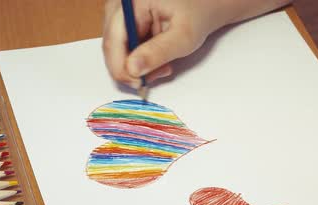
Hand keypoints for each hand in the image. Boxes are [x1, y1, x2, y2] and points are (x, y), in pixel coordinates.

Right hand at [102, 0, 292, 88]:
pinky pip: (123, 50)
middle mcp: (119, 7)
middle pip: (111, 48)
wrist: (205, 6)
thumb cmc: (197, 14)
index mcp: (132, 2)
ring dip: (137, 67)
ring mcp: (119, 16)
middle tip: (155, 76)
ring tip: (162, 66)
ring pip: (116, 52)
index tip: (138, 84)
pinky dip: (139, 61)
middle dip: (132, 69)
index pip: (113, 41)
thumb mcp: (183, 36)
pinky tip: (157, 60)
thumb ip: (157, 53)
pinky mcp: (123, 26)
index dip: (121, 67)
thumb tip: (132, 70)